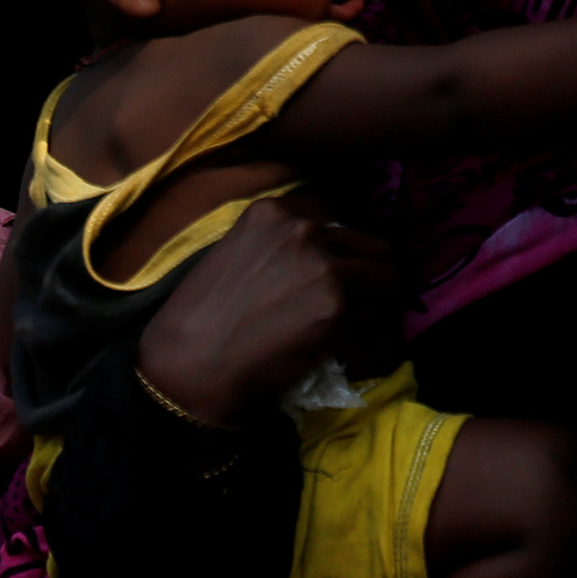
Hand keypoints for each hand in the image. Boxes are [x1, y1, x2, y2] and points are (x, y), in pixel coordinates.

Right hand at [132, 196, 389, 425]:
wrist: (192, 365)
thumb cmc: (198, 320)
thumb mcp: (233, 256)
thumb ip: (273, 247)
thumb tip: (312, 260)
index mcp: (272, 212)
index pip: (330, 216)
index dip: (336, 246)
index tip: (336, 267)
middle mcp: (302, 229)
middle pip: (364, 241)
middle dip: (367, 267)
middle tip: (363, 296)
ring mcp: (323, 264)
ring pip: (384, 272)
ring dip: (379, 296)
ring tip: (366, 319)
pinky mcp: (336, 304)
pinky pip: (376, 313)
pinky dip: (371, 329)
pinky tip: (351, 343)